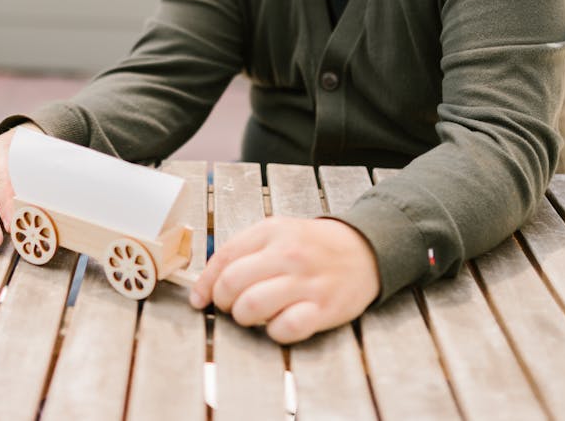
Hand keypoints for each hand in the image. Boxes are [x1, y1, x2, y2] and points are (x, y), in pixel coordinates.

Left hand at [189, 217, 379, 342]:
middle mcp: (287, 255)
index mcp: (270, 232)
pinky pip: (285, 328)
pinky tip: (278, 324)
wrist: (364, 250)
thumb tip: (206, 284)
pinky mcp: (324, 308)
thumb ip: (242, 251)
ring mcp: (306, 282)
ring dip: (244, 317)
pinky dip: (274, 332)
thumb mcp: (276, 233)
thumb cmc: (312, 246)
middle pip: (232, 283)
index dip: (205, 283)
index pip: (224, 258)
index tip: (200, 299)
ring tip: (252, 315)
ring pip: (252, 305)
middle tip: (231, 306)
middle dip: (223, 301)